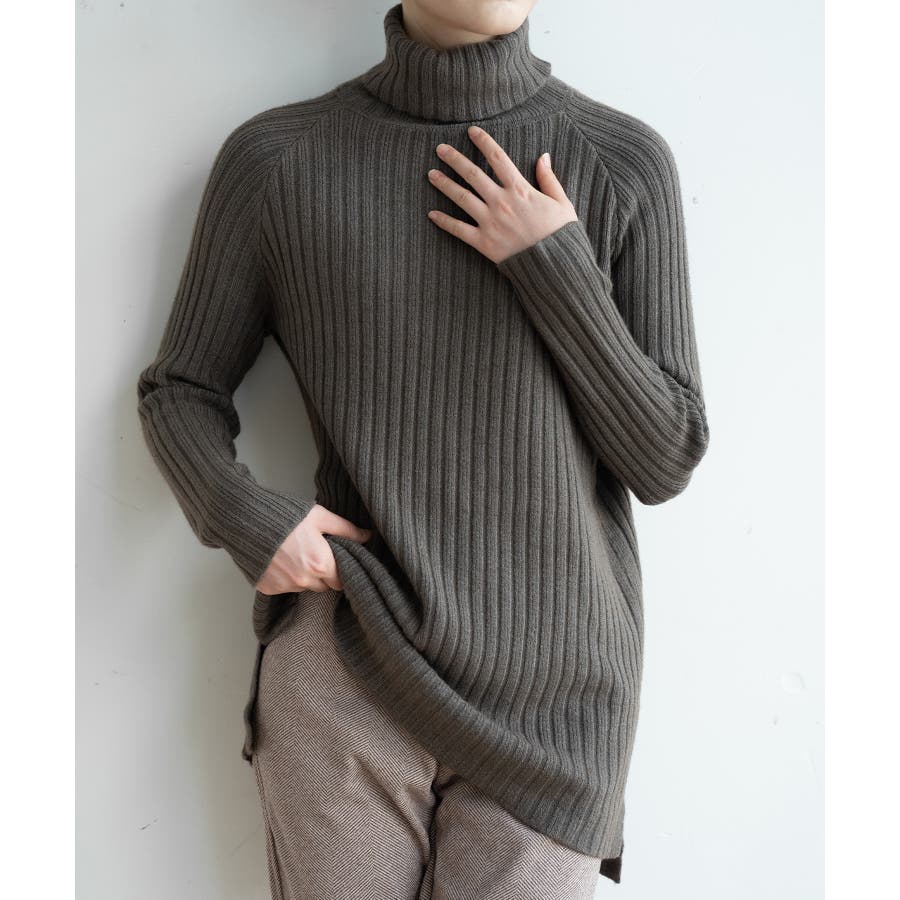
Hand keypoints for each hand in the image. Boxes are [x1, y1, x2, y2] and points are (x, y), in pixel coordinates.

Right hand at [254, 504, 372, 594]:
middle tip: (315, 553)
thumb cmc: (286, 515)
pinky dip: (285, 577)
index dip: (340, 572)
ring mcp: (285, 586)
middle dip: (323, 573)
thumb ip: (346, 530)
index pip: (341, 581)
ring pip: (304, 587)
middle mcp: (304, 581)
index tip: (336, 561)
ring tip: (295, 553)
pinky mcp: (268, 588)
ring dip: (304, 576)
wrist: (246, 519)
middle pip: (323, 586)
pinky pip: (285, 587)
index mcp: (321, 565)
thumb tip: (367, 536)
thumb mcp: (320, 517)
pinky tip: (281, 559)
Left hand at [425, 124, 578, 264]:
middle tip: (440, 149)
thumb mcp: (562, 202)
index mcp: (520, 189)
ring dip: (444, 184)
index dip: (483, 142)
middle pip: (473, 174)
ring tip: (431, 174)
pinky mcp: (484, 242)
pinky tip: (431, 214)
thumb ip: (549, 178)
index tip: (471, 131)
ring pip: (462, 197)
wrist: (554, 265)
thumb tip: (543, 156)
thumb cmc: (560, 234)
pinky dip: (444, 222)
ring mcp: (490, 222)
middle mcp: (501, 202)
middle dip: (455, 159)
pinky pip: (459, 229)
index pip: (498, 157)